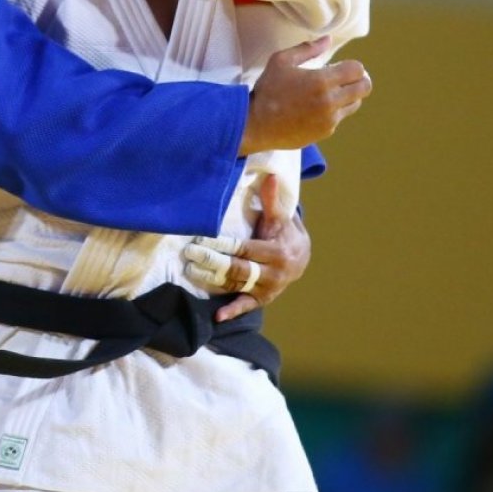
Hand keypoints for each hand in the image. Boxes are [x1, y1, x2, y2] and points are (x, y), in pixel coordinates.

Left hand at [183, 175, 310, 321]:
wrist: (302, 258)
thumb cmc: (284, 233)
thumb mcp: (280, 217)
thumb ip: (272, 200)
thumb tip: (271, 175)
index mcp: (277, 252)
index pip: (244, 248)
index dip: (222, 244)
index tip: (201, 238)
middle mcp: (273, 273)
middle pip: (238, 268)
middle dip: (213, 261)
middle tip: (190, 254)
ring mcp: (267, 288)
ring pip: (237, 285)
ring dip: (214, 280)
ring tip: (192, 271)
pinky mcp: (262, 299)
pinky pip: (246, 305)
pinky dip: (232, 311)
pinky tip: (217, 316)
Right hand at [240, 37, 370, 154]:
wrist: (255, 125)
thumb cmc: (267, 90)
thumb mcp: (280, 61)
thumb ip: (307, 48)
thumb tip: (328, 40)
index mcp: (322, 81)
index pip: (357, 70)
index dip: (352, 66)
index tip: (341, 67)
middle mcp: (331, 101)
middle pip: (364, 87)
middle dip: (359, 80)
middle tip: (346, 79)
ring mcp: (330, 118)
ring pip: (355, 104)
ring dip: (347, 96)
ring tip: (329, 94)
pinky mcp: (325, 132)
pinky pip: (339, 118)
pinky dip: (333, 112)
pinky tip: (314, 109)